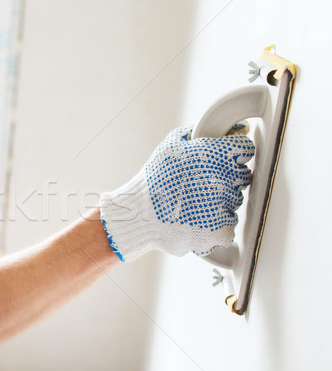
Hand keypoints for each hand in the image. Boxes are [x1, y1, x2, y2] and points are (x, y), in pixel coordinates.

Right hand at [100, 124, 254, 261]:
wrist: (138, 215)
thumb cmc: (153, 179)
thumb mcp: (171, 145)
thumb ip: (201, 131)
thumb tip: (236, 127)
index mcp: (214, 154)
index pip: (245, 149)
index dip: (232, 153)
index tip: (220, 161)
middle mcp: (223, 179)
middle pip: (242, 176)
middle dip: (224, 178)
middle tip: (199, 184)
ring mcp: (223, 207)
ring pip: (234, 201)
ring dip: (219, 201)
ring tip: (192, 203)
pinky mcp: (220, 231)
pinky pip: (229, 224)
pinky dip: (215, 223)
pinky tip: (196, 218)